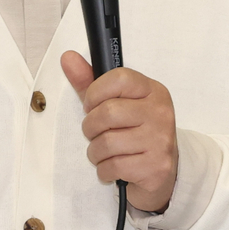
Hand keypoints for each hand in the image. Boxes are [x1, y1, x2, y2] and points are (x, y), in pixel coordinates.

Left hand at [62, 52, 177, 213]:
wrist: (160, 171)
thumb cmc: (134, 133)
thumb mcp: (115, 103)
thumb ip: (90, 81)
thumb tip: (68, 58)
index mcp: (153, 91)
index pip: (119, 78)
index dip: (95, 92)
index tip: (91, 105)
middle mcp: (160, 112)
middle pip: (108, 112)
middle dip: (90, 127)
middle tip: (95, 132)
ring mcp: (160, 140)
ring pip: (107, 143)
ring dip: (95, 152)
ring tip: (104, 152)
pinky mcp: (156, 166)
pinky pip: (114, 166)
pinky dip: (105, 170)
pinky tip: (114, 167)